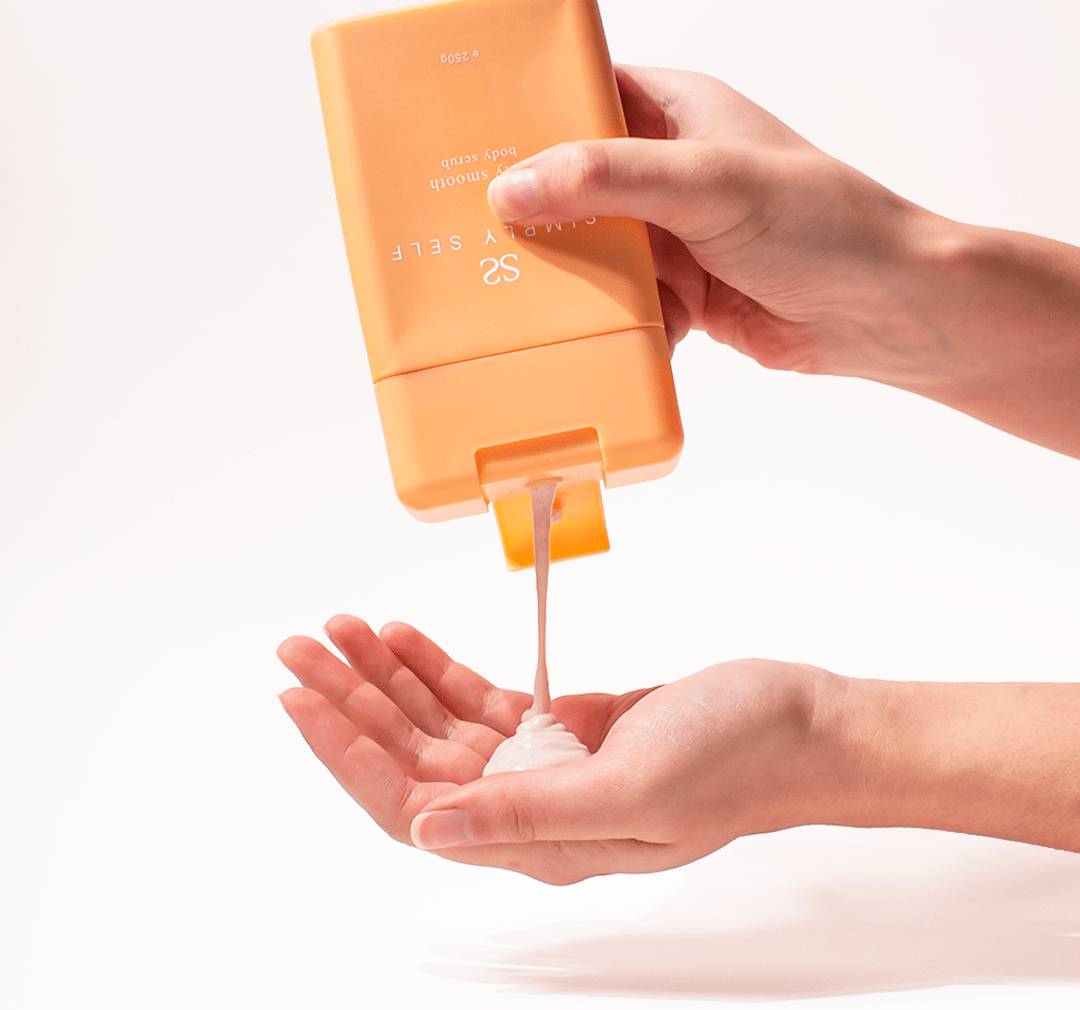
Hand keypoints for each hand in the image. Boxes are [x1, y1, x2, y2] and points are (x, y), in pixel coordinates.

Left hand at [277, 614, 836, 883]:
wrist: (800, 724)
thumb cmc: (739, 759)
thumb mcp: (638, 785)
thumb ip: (532, 812)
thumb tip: (432, 830)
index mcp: (541, 837)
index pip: (415, 805)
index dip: (351, 756)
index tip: (304, 703)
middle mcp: (530, 806)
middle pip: (413, 758)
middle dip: (352, 703)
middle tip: (303, 649)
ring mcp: (545, 765)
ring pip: (440, 723)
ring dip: (388, 677)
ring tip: (343, 630)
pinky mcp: (563, 727)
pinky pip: (480, 698)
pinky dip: (438, 667)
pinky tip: (404, 639)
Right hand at [489, 63, 934, 376]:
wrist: (883, 312)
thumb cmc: (820, 223)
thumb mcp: (706, 184)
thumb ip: (609, 179)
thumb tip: (513, 187)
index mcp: (676, 112)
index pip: (583, 95)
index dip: (527, 116)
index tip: (469, 145)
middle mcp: (669, 171)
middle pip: (574, 184)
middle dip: (535, 213)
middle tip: (473, 233)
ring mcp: (674, 235)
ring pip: (593, 251)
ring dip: (570, 277)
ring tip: (518, 295)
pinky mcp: (682, 293)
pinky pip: (622, 304)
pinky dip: (609, 322)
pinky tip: (590, 337)